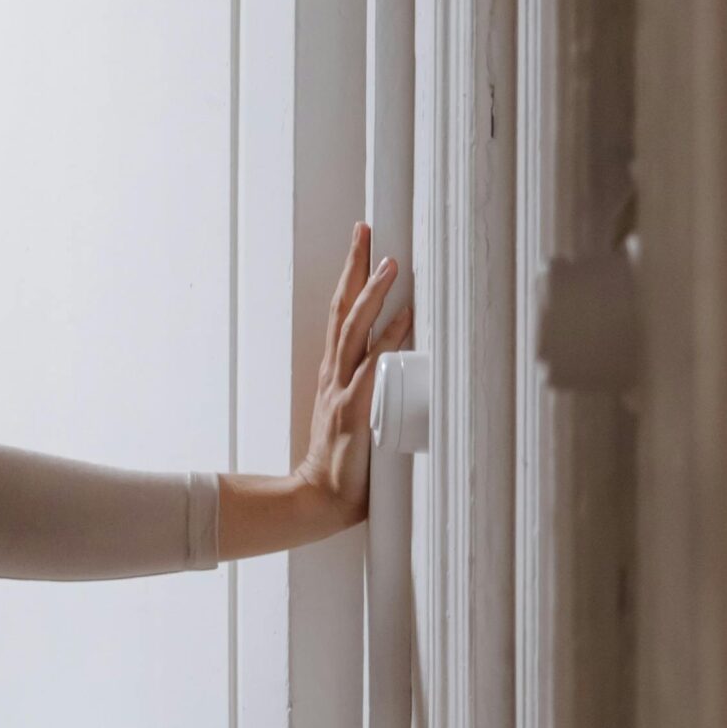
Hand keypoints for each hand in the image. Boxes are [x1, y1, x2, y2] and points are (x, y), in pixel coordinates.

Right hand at [296, 222, 414, 530]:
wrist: (319, 498)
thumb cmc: (343, 466)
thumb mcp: (358, 419)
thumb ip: (374, 395)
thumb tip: (407, 375)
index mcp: (333, 374)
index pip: (341, 315)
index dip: (351, 279)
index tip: (362, 245)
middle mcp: (334, 374)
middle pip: (341, 308)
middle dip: (353, 267)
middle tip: (364, 229)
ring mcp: (342, 390)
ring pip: (354, 329)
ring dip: (372, 294)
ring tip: (389, 263)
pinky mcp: (354, 410)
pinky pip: (373, 366)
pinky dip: (389, 340)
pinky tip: (404, 318)